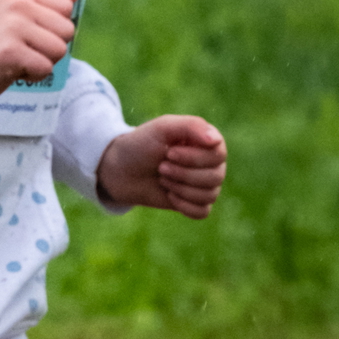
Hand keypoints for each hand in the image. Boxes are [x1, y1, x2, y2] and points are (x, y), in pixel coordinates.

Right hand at [0, 0, 79, 109]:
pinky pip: (46, 68)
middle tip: (24, 49)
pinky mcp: (10, 52)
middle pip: (67, 30)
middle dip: (51, 47)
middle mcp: (17, 4)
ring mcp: (12, 26)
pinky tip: (14, 70)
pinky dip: (34, 76)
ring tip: (20, 59)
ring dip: (43, 62)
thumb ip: (48, 3)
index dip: (54, 27)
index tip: (30, 33)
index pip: (66, 8)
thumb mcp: (21, 16)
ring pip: (59, 50)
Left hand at [94, 116, 226, 218]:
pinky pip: (203, 211)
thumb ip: (192, 126)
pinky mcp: (194, 202)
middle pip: (216, 177)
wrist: (120, 171)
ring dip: (181, 189)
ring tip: (162, 178)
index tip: (169, 153)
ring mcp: (204, 183)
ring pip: (210, 195)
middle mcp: (211, 162)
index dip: (193, 158)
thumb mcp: (163, 128)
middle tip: (161, 167)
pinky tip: (169, 195)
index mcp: (207, 141)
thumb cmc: (142, 145)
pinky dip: (185, 206)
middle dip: (183, 174)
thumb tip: (216, 141)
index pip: (218, 155)